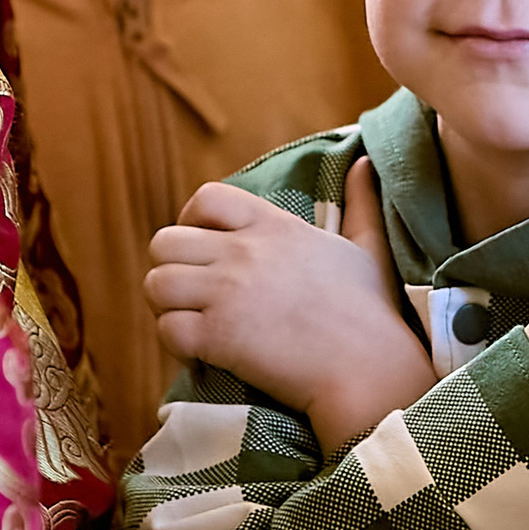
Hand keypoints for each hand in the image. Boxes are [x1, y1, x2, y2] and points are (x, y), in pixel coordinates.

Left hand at [146, 159, 436, 450]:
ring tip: (195, 323)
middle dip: (172, 268)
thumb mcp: (370, 244)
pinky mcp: (219, 336)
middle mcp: (245, 252)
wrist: (370, 367)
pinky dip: (177, 345)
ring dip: (168, 307)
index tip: (205, 248)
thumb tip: (365, 163)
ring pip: (155, 284)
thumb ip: (362, 201)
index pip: (206, 198)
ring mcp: (228, 293)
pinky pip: (166, 329)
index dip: (192, 221)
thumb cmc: (373, 310)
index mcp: (275, 226)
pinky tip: (204, 354)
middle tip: (194, 295)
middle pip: (164, 242)